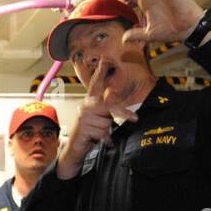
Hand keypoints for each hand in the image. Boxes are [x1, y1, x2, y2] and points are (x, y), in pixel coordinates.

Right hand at [56, 60, 127, 179]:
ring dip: (107, 132)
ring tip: (100, 135)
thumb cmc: (89, 135)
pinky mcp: (82, 127)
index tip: (104, 59)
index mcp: (89, 102)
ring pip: (106, 122)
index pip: (95, 84)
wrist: (75, 151)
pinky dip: (104, 139)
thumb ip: (107, 112)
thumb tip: (125, 112)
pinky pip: (102, 132)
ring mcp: (83, 116)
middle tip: (135, 118)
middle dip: (123, 113)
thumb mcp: (99, 120)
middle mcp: (85, 106)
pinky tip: (100, 141)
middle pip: (108, 106)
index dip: (100, 72)